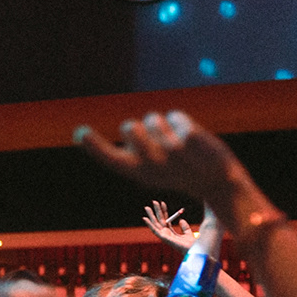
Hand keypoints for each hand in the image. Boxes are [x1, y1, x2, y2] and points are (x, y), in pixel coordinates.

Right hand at [76, 111, 247, 208]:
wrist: (217, 181)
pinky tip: (192, 139)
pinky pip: (175, 115)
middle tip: (156, 141)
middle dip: (139, 126)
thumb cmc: (174, 172)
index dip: (94, 145)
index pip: (111, 158)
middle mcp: (153, 165)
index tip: (81, 132)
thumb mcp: (145, 167)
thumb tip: (79, 134)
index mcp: (139, 173)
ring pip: (154, 118)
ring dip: (163, 124)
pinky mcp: (192, 138)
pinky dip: (181, 121)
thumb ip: (120, 152)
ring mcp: (174, 152)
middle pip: (131, 127)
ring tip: (177, 141)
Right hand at [142, 200, 196, 252]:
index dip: (164, 211)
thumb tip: (181, 220)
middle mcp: (165, 234)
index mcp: (170, 233)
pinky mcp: (163, 238)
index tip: (163, 203)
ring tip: (146, 207)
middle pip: (159, 221)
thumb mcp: (188, 232)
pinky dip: (149, 224)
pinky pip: (155, 230)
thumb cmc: (191, 244)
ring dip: (150, 215)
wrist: (193, 249)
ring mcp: (164, 236)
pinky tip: (145, 219)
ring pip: (155, 224)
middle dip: (156, 211)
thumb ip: (184, 227)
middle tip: (154, 201)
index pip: (165, 220)